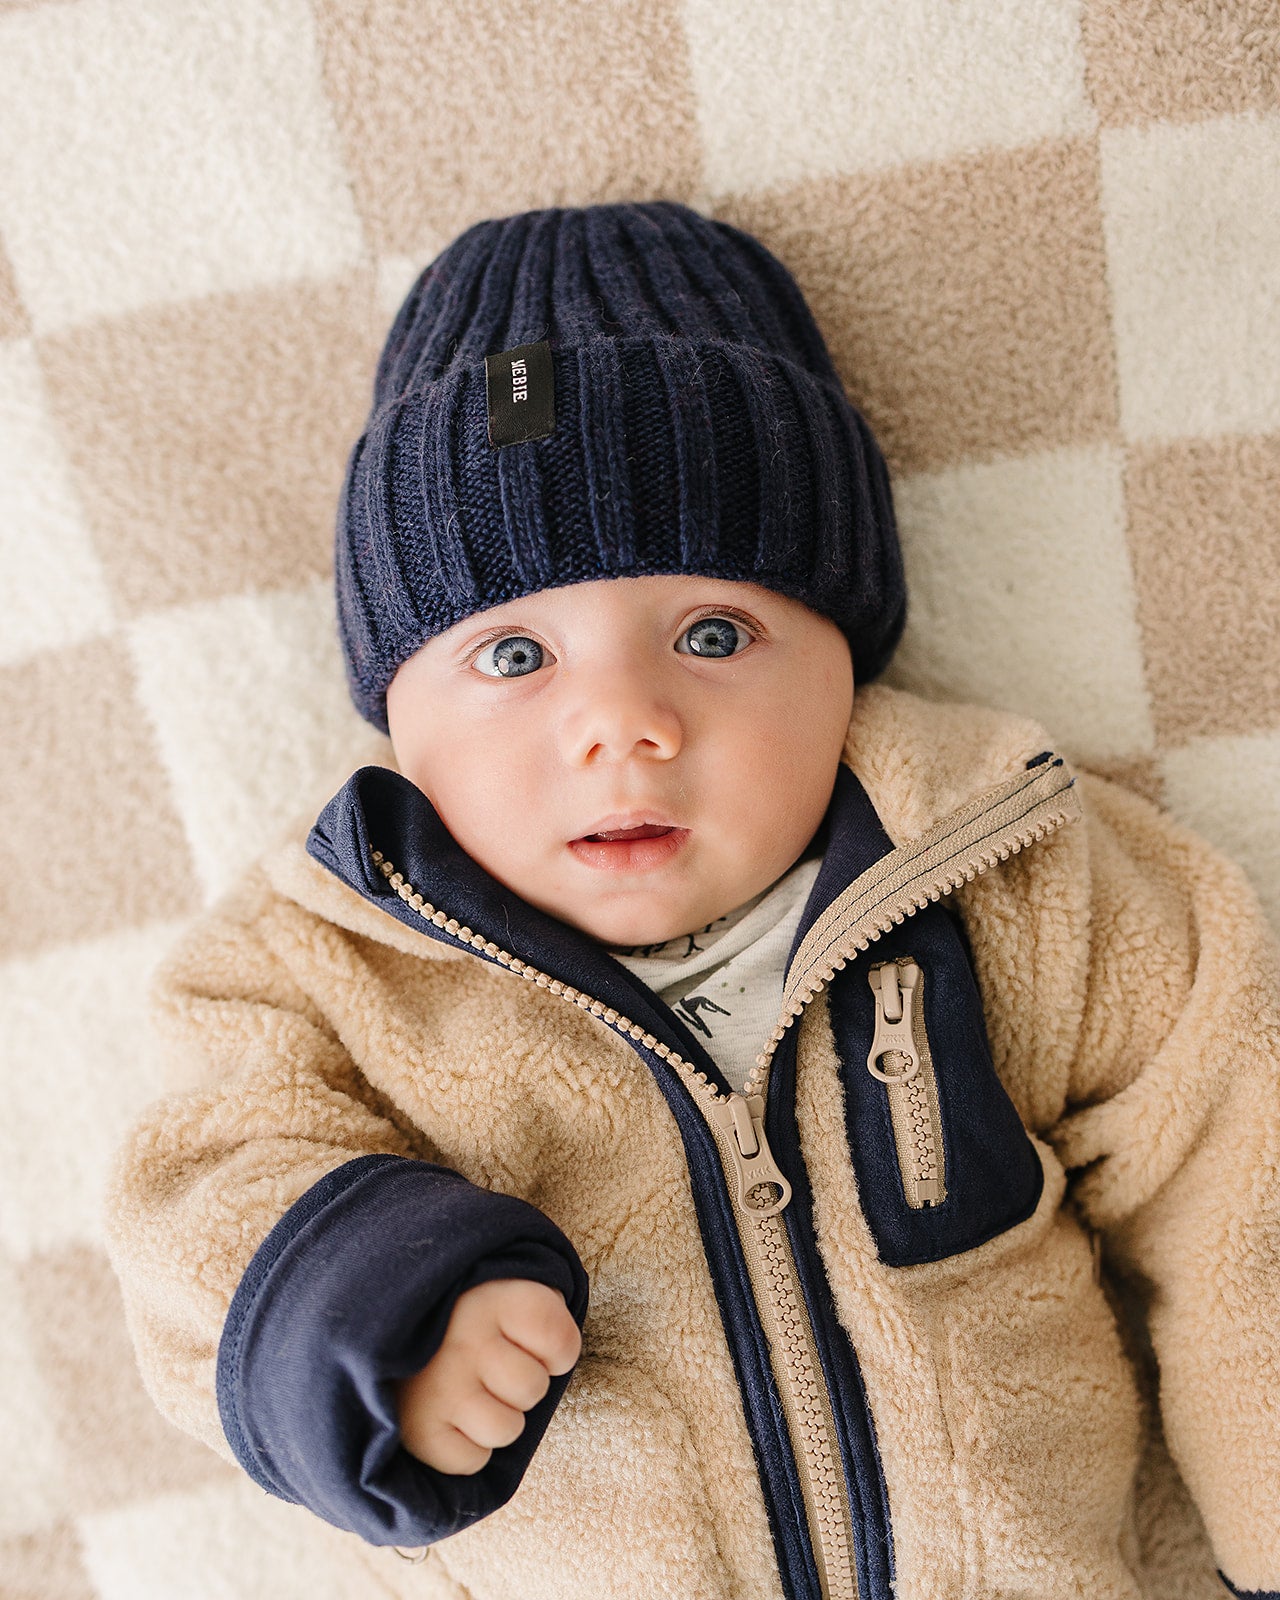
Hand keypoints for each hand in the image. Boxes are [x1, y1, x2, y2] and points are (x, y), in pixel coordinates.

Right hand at [397, 1277, 581, 1474]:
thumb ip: (538, 1309)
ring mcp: (440, 1388)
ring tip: (471, 1393)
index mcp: (493, 1298)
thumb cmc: (457, 1313)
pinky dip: (466, 1448)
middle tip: (490, 1366)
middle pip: (534, 1388)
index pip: (560, 1341)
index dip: (557, 1350)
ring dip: (496, 1418)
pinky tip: (449, 1417)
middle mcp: (466, 1341)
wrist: (377, 1320)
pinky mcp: (417, 1430)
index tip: (532, 1341)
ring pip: (507, 1429)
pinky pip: (471, 1461)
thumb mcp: (499, 1286)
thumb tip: (561, 1352)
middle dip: (521, 1383)